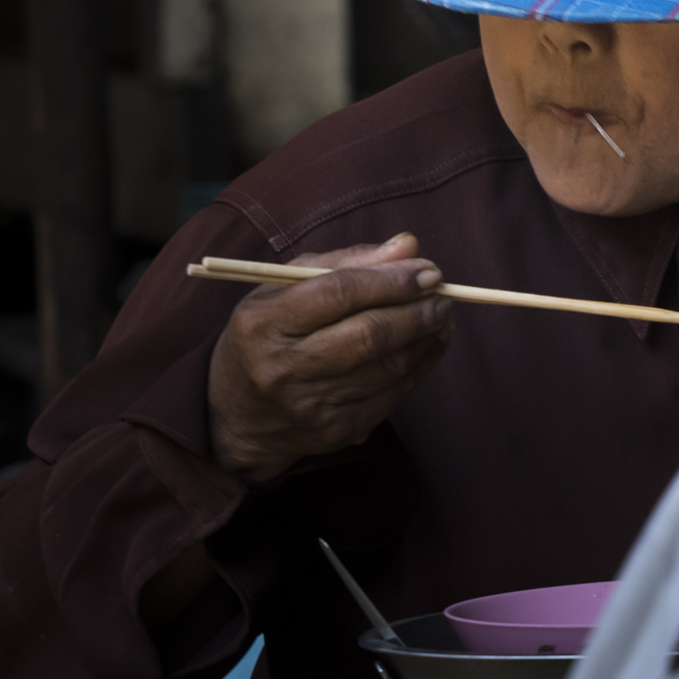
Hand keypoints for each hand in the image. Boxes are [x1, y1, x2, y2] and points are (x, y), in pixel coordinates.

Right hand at [206, 234, 453, 482]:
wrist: (236, 417)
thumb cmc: (266, 336)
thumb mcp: (284, 288)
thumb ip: (345, 262)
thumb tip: (408, 246)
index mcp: (264, 323)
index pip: (338, 293)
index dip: (390, 280)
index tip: (426, 270)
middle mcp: (282, 368)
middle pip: (368, 335)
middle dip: (416, 311)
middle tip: (442, 295)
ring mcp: (310, 405)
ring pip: (387, 367)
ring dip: (425, 337)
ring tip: (439, 315)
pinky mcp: (334, 431)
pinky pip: (391, 395)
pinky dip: (419, 366)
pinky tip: (428, 345)